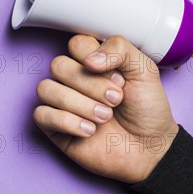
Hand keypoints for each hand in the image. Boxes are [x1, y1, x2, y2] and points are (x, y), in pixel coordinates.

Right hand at [33, 35, 178, 183]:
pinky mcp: (54, 126)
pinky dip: (67, 122)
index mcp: (92, 60)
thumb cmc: (146, 109)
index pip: (76, 44)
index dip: (95, 60)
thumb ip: (119, 49)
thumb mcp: (144, 70)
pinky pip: (41, 114)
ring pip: (46, 89)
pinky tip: (89, 131)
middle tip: (115, 100)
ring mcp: (61, 101)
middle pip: (58, 65)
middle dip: (90, 85)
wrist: (151, 149)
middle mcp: (73, 78)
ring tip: (104, 117)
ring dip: (79, 104)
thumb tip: (89, 59)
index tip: (119, 78)